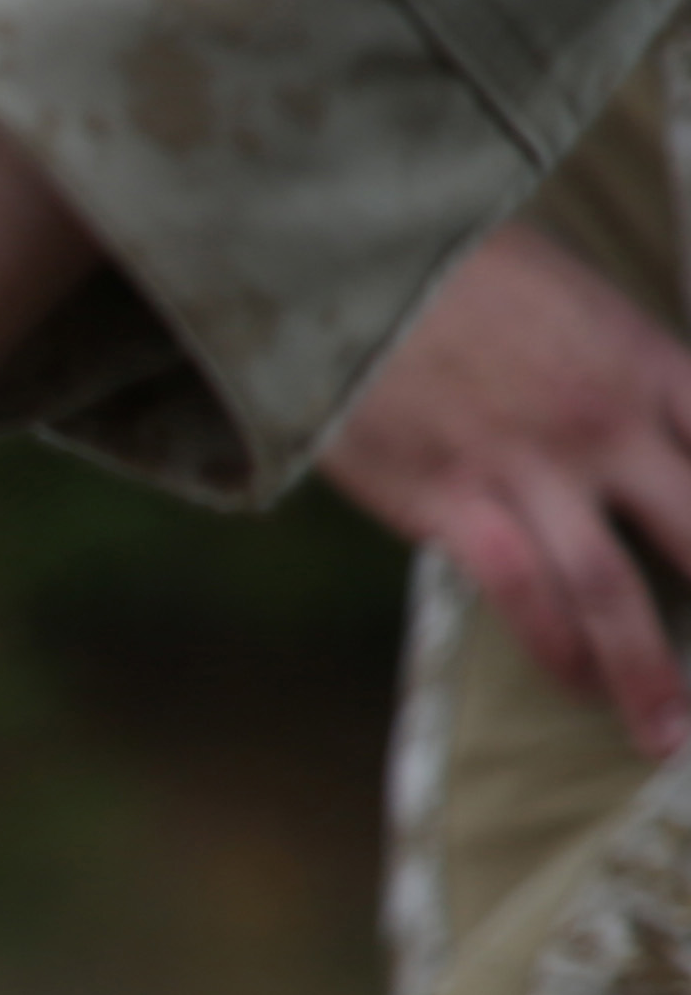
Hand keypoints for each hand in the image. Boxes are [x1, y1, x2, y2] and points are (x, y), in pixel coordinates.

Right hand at [318, 219, 690, 758]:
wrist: (336, 260)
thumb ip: (618, 368)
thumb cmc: (449, 270)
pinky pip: (518, 593)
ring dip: (645, 670)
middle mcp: (604, 420)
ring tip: (665, 733)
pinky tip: (575, 688)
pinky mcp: (447, 499)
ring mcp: (527, 465)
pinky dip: (554, 649)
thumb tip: (644, 430)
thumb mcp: (571, 297)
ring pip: (612, 587)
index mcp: (647, 360)